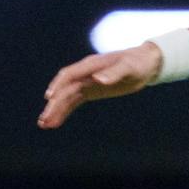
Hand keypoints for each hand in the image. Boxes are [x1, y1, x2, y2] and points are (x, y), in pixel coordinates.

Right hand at [38, 43, 163, 128]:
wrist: (145, 63)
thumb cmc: (137, 63)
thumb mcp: (129, 68)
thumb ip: (114, 73)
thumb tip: (99, 79)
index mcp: (91, 65)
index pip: (69, 75)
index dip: (58, 85)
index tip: (50, 98)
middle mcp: (85, 73)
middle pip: (64, 89)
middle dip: (54, 104)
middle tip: (44, 120)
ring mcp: (86, 82)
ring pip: (66, 97)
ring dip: (55, 110)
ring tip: (44, 125)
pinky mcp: (90, 91)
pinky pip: (73, 101)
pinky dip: (64, 111)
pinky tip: (55, 123)